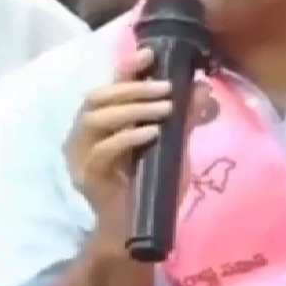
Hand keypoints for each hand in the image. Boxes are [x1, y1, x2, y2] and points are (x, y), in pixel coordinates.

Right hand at [64, 48, 209, 247]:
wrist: (138, 231)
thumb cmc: (152, 187)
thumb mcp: (174, 149)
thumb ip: (185, 119)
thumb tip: (203, 88)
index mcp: (104, 121)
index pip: (111, 85)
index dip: (127, 67)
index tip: (151, 54)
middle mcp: (86, 133)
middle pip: (99, 97)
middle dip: (132, 88)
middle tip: (166, 88)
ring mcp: (82, 154)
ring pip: (96, 118)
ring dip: (132, 109)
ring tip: (164, 109)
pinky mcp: (86, 175)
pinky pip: (103, 149)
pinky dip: (128, 137)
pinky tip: (151, 133)